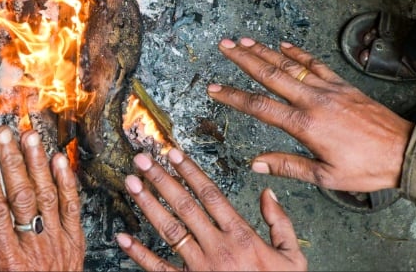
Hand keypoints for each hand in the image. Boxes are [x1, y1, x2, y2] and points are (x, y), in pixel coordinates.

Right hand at [0, 126, 84, 270]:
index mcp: (8, 256)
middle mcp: (33, 245)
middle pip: (21, 195)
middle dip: (11, 160)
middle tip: (3, 134)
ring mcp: (57, 240)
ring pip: (47, 194)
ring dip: (37, 162)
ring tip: (29, 136)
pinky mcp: (76, 239)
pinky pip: (73, 206)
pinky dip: (66, 181)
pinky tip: (58, 160)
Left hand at [116, 149, 306, 271]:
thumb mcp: (292, 257)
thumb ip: (280, 223)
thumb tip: (267, 194)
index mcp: (242, 237)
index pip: (211, 195)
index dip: (190, 171)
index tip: (174, 154)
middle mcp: (218, 248)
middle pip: (185, 206)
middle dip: (162, 179)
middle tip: (142, 160)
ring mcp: (201, 267)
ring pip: (170, 230)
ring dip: (148, 205)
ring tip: (132, 184)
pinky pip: (159, 268)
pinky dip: (139, 253)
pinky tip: (123, 238)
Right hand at [208, 38, 413, 192]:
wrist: (405, 151)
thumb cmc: (367, 169)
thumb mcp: (325, 176)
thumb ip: (288, 166)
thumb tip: (255, 163)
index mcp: (305, 125)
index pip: (260, 107)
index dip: (234, 96)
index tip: (214, 88)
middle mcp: (313, 101)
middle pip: (271, 74)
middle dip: (244, 59)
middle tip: (224, 46)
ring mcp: (329, 89)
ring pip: (290, 64)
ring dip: (265, 51)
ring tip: (243, 40)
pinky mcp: (343, 85)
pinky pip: (315, 64)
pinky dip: (297, 52)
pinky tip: (283, 44)